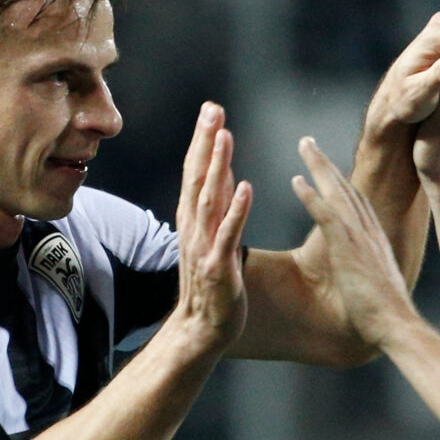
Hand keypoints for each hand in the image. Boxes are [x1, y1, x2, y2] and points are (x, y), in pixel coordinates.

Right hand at [167, 103, 252, 353]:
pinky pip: (228, 234)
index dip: (202, 141)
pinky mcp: (218, 268)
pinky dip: (236, 210)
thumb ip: (217, 206)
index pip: (195, 173)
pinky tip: (246, 187)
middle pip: (197, 178)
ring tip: (226, 135)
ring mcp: (204, 248)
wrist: (201, 331)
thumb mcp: (212, 238)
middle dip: (204, 142)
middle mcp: (193, 229)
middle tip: (212, 109)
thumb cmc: (211, 286)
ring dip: (217, 166)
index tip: (211, 110)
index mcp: (193, 221)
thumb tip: (224, 172)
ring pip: (209, 199)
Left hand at [291, 138, 418, 347]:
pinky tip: (295, 180)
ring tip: (303, 145)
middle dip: (327, 164)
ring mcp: (360, 238)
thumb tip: (363, 285)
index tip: (327, 168)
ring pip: (337, 191)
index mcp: (376, 241)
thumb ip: (367, 279)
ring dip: (318, 166)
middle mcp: (370, 232)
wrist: (396, 327)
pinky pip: (326, 214)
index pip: (357, 202)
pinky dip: (311, 196)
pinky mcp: (348, 248)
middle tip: (308, 143)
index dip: (341, 182)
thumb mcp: (376, 290)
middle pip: (347, 187)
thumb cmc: (386, 319)